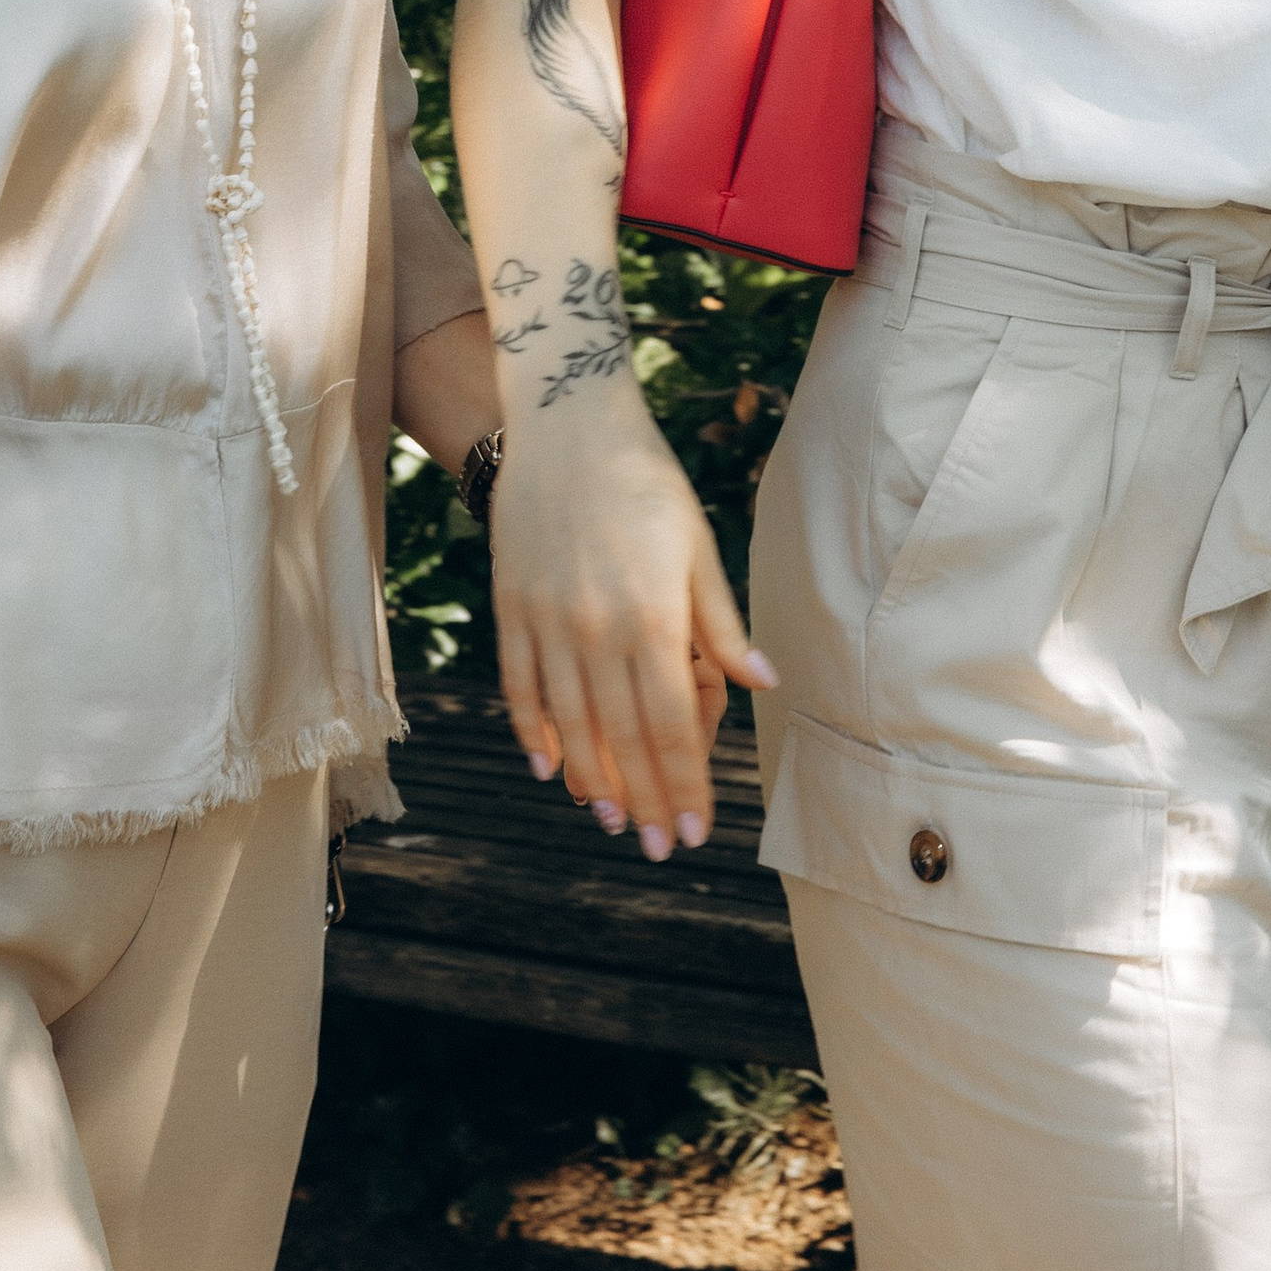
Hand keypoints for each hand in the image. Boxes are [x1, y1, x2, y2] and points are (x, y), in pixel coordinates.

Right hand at [489, 403, 775, 863]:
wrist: (568, 422)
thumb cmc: (647, 480)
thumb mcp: (698, 546)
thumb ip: (720, 624)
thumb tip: (760, 683)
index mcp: (651, 616)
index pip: (669, 725)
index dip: (683, 784)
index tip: (694, 830)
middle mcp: (594, 627)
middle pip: (620, 736)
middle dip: (643, 800)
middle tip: (656, 848)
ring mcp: (545, 619)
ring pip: (567, 721)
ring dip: (589, 779)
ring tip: (609, 820)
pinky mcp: (510, 605)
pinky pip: (519, 684)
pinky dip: (531, 730)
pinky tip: (547, 765)